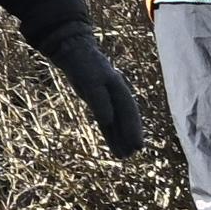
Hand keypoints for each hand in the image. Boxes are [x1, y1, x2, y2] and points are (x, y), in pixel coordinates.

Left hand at [53, 28, 148, 160]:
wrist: (73, 52)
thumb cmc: (82, 64)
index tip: (137, 145)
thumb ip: (99, 100)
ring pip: (116, 123)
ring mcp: (109, 99)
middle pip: (125, 119)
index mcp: (118, 88)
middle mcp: (117, 95)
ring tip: (123, 156)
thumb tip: (108, 121)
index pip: (129, 111)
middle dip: (129, 136)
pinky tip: (114, 147)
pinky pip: (107, 122)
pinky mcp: (99, 103)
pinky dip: (110, 135)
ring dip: (120, 139)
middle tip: (132, 154)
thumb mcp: (89, 80)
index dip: (133, 128)